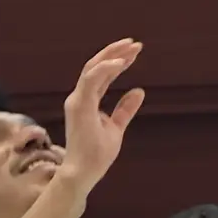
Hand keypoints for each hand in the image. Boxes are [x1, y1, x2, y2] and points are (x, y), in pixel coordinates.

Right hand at [61, 39, 144, 194]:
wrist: (83, 173)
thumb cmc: (96, 154)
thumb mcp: (116, 128)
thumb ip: (125, 109)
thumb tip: (139, 91)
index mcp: (87, 101)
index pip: (102, 75)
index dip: (118, 62)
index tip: (135, 52)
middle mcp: (79, 97)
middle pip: (96, 66)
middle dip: (115, 52)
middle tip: (135, 44)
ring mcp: (77, 100)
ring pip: (92, 68)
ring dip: (112, 56)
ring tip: (131, 48)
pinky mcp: (79, 106)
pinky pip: (91, 80)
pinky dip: (105, 69)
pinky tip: (122, 63)